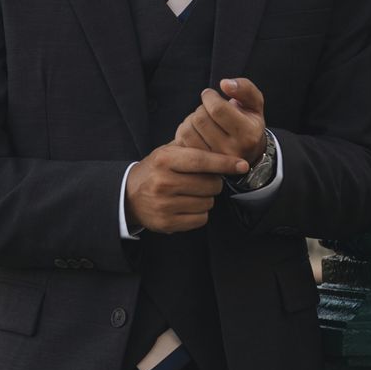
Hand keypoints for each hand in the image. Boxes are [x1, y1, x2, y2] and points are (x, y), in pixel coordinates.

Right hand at [125, 143, 248, 233]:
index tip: (242, 165)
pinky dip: (200, 213)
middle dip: (214, 182)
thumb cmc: (155, 170)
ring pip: (208, 203)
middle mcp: (163, 182)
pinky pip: (201, 219)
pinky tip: (188, 205)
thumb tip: (226, 147)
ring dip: (206, 198)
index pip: (201, 161)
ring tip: (192, 193)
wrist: (128, 196)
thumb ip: (192, 148)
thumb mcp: (167, 152)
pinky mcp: (166, 223)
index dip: (224, 163)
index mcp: (164, 160)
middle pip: (210, 184)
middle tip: (203, 180)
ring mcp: (164, 205)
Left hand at [174, 78, 266, 166]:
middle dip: (202, 108)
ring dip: (192, 119)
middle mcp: (232, 151)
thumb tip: (225, 84)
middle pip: (201, 119)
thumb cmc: (248, 122)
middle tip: (209, 109)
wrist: (247, 153)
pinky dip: (185, 130)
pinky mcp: (200, 165)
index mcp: (248, 134)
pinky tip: (196, 129)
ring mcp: (215, 162)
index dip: (209, 96)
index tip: (210, 95)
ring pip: (188, 130)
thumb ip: (244, 88)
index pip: (217, 109)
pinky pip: (182, 141)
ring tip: (203, 119)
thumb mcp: (254, 103)